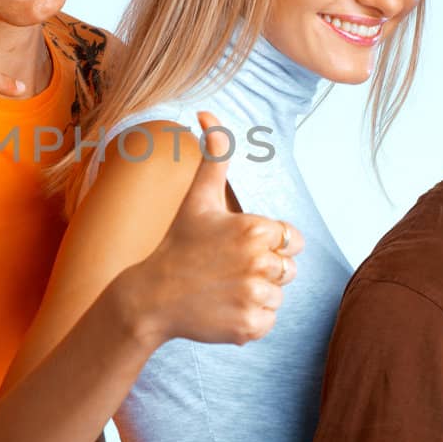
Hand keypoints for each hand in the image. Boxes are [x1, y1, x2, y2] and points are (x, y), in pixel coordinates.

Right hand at [121, 112, 303, 345]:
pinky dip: (249, 319)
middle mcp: (260, 262)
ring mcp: (255, 297)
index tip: (237, 247)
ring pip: (278, 296)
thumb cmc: (178, 244)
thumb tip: (208, 114)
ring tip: (223, 288)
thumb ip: (215, 156)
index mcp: (255, 229)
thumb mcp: (198, 198)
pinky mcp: (251, 327)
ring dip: (256, 295)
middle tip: (226, 269)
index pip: (292, 239)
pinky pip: (268, 321)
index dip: (268, 243)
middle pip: (288, 269)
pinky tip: (222, 308)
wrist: (150, 298)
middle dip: (263, 270)